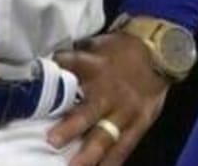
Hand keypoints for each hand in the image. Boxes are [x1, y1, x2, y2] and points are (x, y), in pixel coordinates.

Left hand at [48, 32, 170, 165]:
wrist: (160, 53)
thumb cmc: (122, 49)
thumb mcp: (99, 44)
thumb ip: (77, 55)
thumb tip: (48, 60)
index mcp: (96, 67)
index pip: (72, 66)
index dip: (56, 74)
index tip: (37, 82)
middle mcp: (108, 91)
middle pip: (88, 111)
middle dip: (71, 127)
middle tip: (52, 141)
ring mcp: (124, 111)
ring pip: (105, 135)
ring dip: (88, 153)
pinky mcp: (139, 123)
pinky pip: (124, 146)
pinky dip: (112, 161)